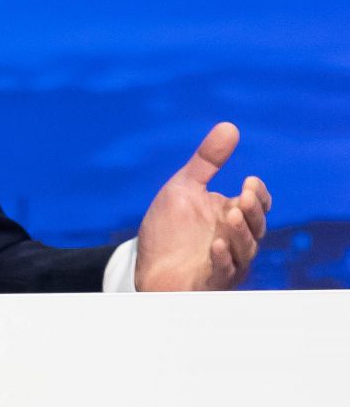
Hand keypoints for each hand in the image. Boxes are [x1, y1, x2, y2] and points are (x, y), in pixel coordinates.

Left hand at [135, 122, 271, 290]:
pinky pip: (224, 272)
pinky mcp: (211, 281)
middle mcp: (235, 239)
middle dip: (252, 211)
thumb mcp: (184, 189)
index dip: (258, 194)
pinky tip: (216, 245)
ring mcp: (227, 262)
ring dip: (239, 232)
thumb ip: (207, 162)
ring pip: (244, 249)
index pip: (256, 204)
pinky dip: (223, 259)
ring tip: (230, 214)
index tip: (249, 181)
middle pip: (255, 226)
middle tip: (244, 195)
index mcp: (231, 215)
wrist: (149, 267)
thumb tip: (230, 126)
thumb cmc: (170, 230)